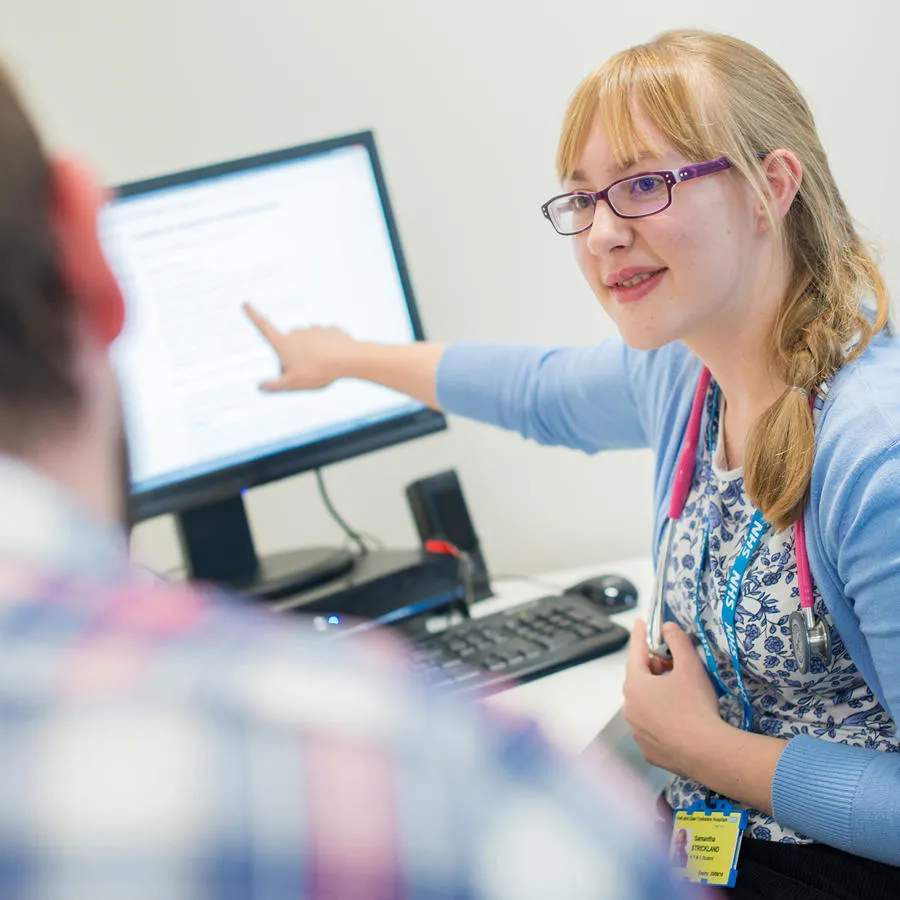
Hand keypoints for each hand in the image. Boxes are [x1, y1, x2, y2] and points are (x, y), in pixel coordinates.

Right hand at [243, 303, 357, 390]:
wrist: (349, 359)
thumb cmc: (319, 371)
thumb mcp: (293, 384)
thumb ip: (275, 386)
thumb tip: (260, 386)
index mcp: (285, 343)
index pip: (264, 328)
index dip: (253, 315)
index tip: (245, 303)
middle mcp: (297, 332)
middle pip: (290, 347)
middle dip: (294, 358)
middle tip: (306, 373)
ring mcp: (314, 329)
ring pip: (309, 345)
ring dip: (312, 355)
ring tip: (322, 367)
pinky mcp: (330, 330)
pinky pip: (324, 343)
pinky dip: (327, 351)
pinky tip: (333, 360)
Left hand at [622, 620, 725, 775]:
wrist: (708, 752)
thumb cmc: (697, 708)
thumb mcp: (689, 666)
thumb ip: (677, 641)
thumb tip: (669, 628)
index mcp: (635, 685)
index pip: (636, 652)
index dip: (641, 635)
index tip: (640, 623)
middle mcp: (630, 708)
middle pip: (640, 680)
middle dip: (654, 668)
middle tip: (672, 663)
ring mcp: (638, 732)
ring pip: (646, 705)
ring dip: (658, 696)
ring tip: (681, 694)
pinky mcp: (649, 750)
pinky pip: (653, 728)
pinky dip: (663, 720)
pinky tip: (681, 720)